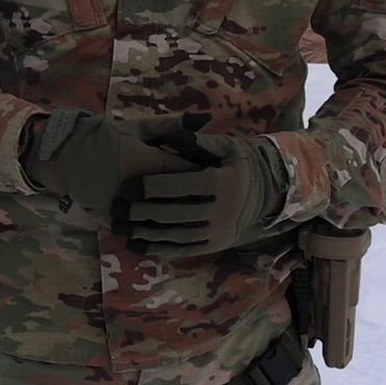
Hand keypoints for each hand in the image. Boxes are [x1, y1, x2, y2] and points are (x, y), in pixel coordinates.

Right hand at [21, 109, 205, 218]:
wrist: (63, 156)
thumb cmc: (103, 137)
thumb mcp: (136, 128)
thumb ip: (172, 126)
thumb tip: (206, 118)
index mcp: (147, 161)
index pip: (189, 172)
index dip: (205, 172)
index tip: (214, 172)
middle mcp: (139, 188)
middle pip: (181, 199)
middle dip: (196, 196)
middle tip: (207, 194)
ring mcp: (126, 207)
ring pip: (164, 220)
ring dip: (179, 216)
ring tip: (192, 212)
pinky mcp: (115, 221)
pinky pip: (143, 229)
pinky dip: (156, 227)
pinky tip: (168, 224)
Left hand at [119, 129, 288, 256]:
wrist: (267, 194)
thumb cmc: (240, 164)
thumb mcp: (228, 147)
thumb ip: (200, 142)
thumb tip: (175, 135)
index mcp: (224, 184)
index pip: (183, 186)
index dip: (154, 187)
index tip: (128, 186)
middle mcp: (223, 211)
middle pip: (177, 213)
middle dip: (144, 212)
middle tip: (118, 207)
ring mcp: (219, 233)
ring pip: (178, 235)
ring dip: (147, 234)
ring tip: (121, 228)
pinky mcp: (215, 246)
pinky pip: (185, 250)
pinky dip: (160, 249)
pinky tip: (137, 245)